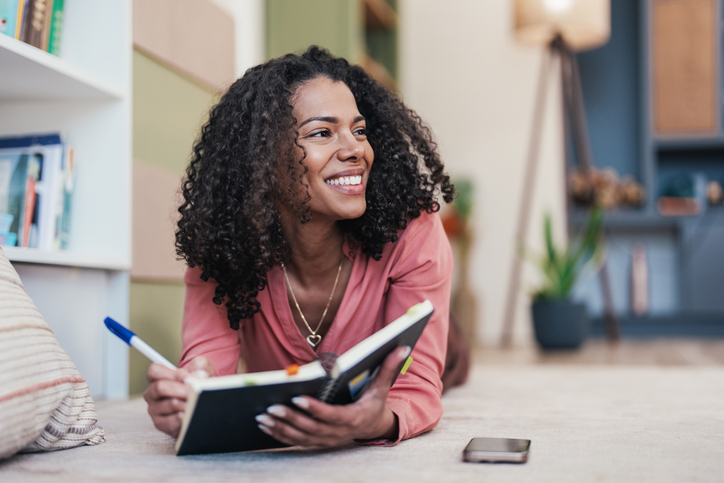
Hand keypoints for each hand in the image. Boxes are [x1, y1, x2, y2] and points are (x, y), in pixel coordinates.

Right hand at [143, 356, 214, 437]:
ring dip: (187, 403)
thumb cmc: (196, 382)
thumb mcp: (200, 368)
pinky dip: (186, 417)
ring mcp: (153, 409)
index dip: (175, 374)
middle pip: (160, 387)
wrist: (199, 402)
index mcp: (157, 377)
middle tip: (198, 391)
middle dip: (182, 389)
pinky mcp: (160, 423)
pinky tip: (193, 413)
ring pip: (170, 404)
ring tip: (199, 401)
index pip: (155, 371)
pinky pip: (173, 421)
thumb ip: (199, 366)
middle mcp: (151, 393)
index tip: (192, 378)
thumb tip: (199, 376)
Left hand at [255, 346, 410, 446]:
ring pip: (300, 437)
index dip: (315, 409)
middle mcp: (338, 433)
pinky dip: (279, 434)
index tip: (298, 398)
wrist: (374, 427)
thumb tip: (403, 346)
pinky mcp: (316, 442)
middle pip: (311, 429)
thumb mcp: (383, 386)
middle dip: (290, 418)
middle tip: (272, 407)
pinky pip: (295, 441)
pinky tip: (265, 424)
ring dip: (281, 428)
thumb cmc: (374, 402)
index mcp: (353, 418)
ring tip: (263, 416)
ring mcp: (326, 440)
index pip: (331, 416)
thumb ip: (390, 367)